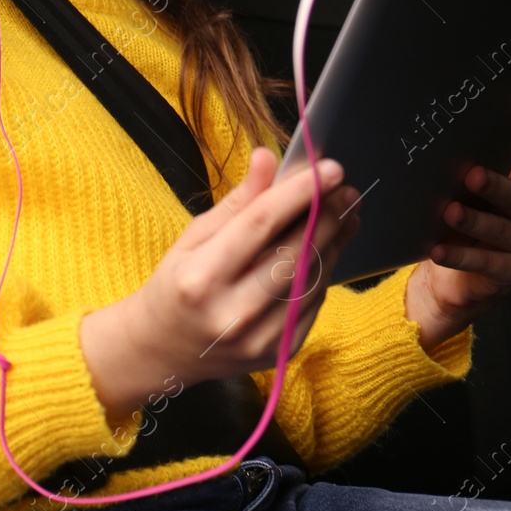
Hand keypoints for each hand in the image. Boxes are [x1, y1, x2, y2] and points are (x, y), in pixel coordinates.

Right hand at [80, 149, 361, 418]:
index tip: (328, 168)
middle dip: (327, 215)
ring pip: (311, 279)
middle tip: (346, 189)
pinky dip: (323, 271)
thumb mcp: (194, 237)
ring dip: (334, 242)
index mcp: (201, 278)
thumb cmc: (176, 285)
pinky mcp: (281, 352)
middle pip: (294, 253)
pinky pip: (313, 303)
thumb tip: (268, 158)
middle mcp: (232, 312)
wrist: (164, 350)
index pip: (260, 224)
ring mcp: (259, 338)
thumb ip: (237, 202)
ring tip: (345, 213)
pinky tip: (328, 248)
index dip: (299, 192)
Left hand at [405, 103, 510, 352]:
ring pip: (500, 230)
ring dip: (474, 221)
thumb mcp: (471, 196)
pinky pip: (484, 263)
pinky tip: (439, 250)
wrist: (457, 282)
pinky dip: (460, 256)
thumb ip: (473, 170)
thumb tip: (445, 136)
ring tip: (450, 212)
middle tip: (472, 174)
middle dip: (495, 185)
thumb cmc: (463, 228)